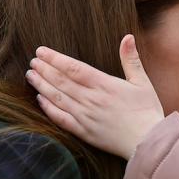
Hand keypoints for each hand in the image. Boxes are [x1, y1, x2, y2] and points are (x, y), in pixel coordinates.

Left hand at [26, 35, 163, 158]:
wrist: (148, 142)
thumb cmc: (147, 112)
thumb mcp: (142, 82)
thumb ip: (131, 59)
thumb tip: (128, 37)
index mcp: (104, 85)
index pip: (73, 68)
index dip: (55, 58)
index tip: (41, 51)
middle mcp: (91, 99)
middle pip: (61, 81)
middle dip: (44, 69)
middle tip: (32, 62)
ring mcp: (85, 116)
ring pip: (57, 98)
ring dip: (42, 85)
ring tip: (30, 76)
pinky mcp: (84, 132)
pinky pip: (61, 118)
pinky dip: (48, 108)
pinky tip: (40, 99)